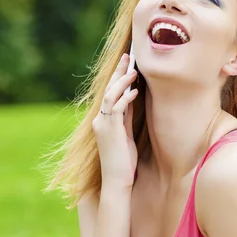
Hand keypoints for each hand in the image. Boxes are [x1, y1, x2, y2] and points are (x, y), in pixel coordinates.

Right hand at [92, 53, 138, 189]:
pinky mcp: (110, 131)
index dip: (118, 77)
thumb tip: (132, 99)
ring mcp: (103, 125)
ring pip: (110, 96)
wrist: (116, 181)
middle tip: (128, 56)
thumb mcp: (126, 134)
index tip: (127, 63)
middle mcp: (100, 120)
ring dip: (122, 82)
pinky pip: (116, 109)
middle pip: (108, 90)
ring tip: (134, 71)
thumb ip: (127, 117)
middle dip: (118, 72)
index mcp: (103, 120)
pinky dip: (125, 98)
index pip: (110, 93)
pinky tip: (135, 91)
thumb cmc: (123, 161)